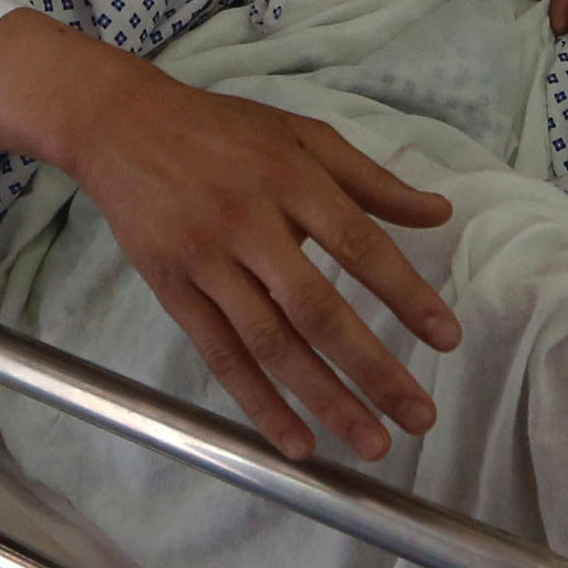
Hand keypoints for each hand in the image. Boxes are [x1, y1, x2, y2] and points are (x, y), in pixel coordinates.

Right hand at [61, 81, 465, 463]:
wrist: (120, 125)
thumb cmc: (223, 130)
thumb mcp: (301, 134)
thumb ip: (371, 179)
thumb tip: (441, 213)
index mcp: (290, 178)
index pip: (360, 245)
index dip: (406, 295)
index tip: (447, 339)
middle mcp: (249, 223)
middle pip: (317, 310)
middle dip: (373, 368)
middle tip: (419, 419)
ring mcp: (206, 261)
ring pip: (270, 344)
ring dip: (324, 399)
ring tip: (371, 442)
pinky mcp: (172, 291)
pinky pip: (220, 356)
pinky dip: (258, 403)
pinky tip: (295, 441)